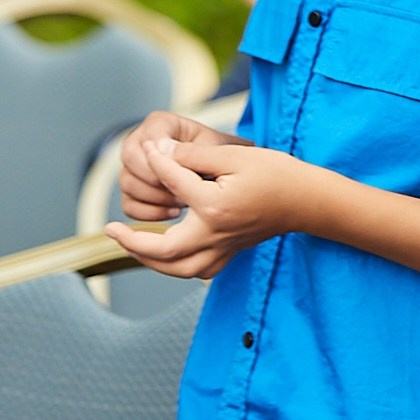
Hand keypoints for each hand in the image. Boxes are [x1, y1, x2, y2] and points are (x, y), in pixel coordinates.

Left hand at [106, 138, 321, 278]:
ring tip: (131, 245)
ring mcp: (223, 248)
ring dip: (149, 260)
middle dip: (132, 241)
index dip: (158, 161)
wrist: (308, 199)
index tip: (150, 148)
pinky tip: (168, 255)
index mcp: (214, 207)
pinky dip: (176, 266)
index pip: (172, 183)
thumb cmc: (275, 174)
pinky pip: (196, 271)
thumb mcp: (235, 156)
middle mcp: (215, 235)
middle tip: (110, 228)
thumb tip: (157, 151)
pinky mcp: (230, 253)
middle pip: (163, 250)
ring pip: (177, 268)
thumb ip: (192, 156)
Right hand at [117, 109, 245, 222]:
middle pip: (130, 161)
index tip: (183, 175)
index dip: (161, 161)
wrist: (225, 170)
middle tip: (183, 192)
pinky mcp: (132, 189)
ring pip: (127, 184)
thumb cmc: (220, 154)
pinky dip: (149, 213)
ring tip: (183, 202)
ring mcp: (132, 166)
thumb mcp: (213, 148)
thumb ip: (191, 150)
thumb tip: (165, 151)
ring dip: (155, 198)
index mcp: (160, 124)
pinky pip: (128, 205)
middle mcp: (139, 141)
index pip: (146, 140)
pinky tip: (174, 212)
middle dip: (157, 181)